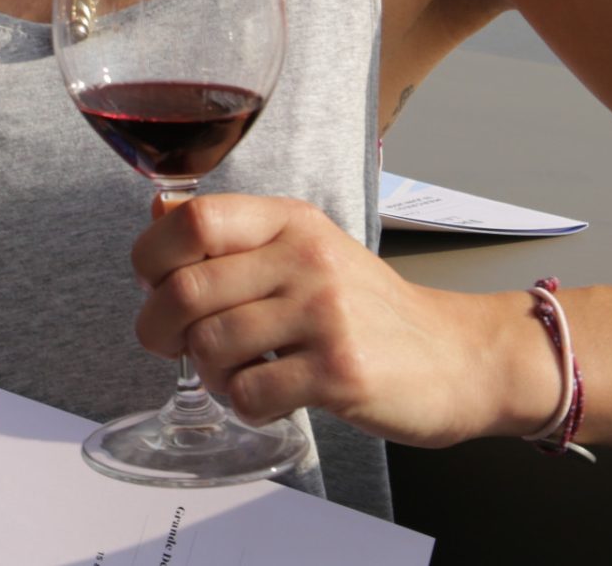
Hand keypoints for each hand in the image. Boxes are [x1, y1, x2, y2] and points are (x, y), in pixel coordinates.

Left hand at [131, 194, 545, 449]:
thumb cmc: (370, 309)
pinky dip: (243, 405)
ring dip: (207, 373)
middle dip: (159, 328)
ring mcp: (326, 314)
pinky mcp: (340, 371)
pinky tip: (267, 397)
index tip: (153, 284)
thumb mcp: (305, 248)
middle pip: (187, 289)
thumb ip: (232, 233)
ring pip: (212, 345)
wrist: (459, 356)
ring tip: (234, 375)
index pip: (193, 219)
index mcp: (291, 222)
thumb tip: (156, 207)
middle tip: (172, 345)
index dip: (151, 256)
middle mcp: (307, 259)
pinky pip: (251, 393)